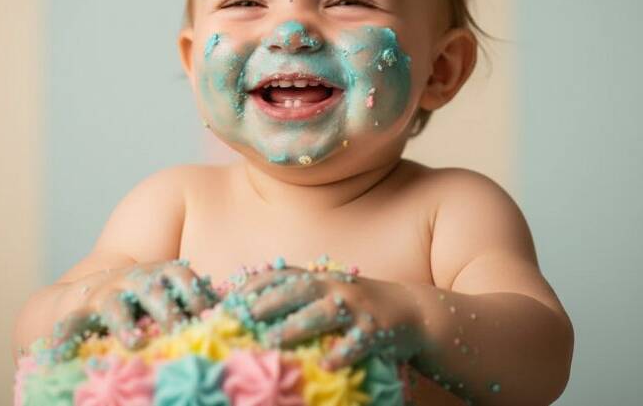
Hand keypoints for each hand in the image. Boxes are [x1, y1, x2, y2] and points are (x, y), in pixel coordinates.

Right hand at [50, 259, 218, 355]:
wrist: (94, 292)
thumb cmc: (147, 299)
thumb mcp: (172, 295)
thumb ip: (196, 305)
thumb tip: (240, 319)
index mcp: (162, 275)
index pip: (182, 278)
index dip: (195, 295)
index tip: (210, 315)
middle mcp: (135, 281)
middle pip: (153, 293)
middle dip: (167, 312)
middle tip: (180, 331)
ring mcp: (108, 295)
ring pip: (116, 307)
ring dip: (124, 324)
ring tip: (133, 344)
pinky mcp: (83, 312)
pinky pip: (72, 323)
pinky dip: (65, 337)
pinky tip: (62, 353)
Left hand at [229, 263, 424, 370]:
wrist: (412, 310)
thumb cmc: (358, 306)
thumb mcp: (327, 293)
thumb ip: (296, 296)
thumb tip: (251, 306)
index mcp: (320, 279)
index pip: (281, 275)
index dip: (255, 284)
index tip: (230, 298)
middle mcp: (336, 288)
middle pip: (299, 289)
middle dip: (271, 300)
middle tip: (245, 315)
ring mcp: (357, 307)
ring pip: (324, 313)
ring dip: (297, 325)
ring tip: (273, 340)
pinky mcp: (377, 329)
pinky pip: (357, 342)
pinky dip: (342, 353)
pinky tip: (326, 365)